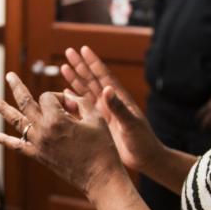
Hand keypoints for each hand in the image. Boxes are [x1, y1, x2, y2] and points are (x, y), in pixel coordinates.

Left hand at [0, 71, 125, 196]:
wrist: (100, 177)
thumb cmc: (102, 146)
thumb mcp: (96, 118)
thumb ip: (80, 101)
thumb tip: (67, 95)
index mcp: (57, 118)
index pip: (48, 97)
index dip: (58, 97)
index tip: (71, 105)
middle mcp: (43, 130)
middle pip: (25, 103)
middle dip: (17, 87)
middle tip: (9, 75)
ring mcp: (38, 144)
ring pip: (17, 122)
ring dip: (3, 109)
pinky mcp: (39, 156)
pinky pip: (18, 147)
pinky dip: (6, 141)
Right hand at [61, 46, 163, 173]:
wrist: (146, 160)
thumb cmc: (143, 142)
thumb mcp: (131, 124)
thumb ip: (119, 108)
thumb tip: (108, 89)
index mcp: (119, 100)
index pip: (104, 77)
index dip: (93, 63)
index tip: (83, 49)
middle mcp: (111, 103)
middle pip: (92, 80)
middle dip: (80, 66)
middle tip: (68, 51)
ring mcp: (104, 113)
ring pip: (86, 92)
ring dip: (75, 79)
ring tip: (63, 67)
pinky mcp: (99, 123)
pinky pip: (83, 107)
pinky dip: (74, 98)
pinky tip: (65, 92)